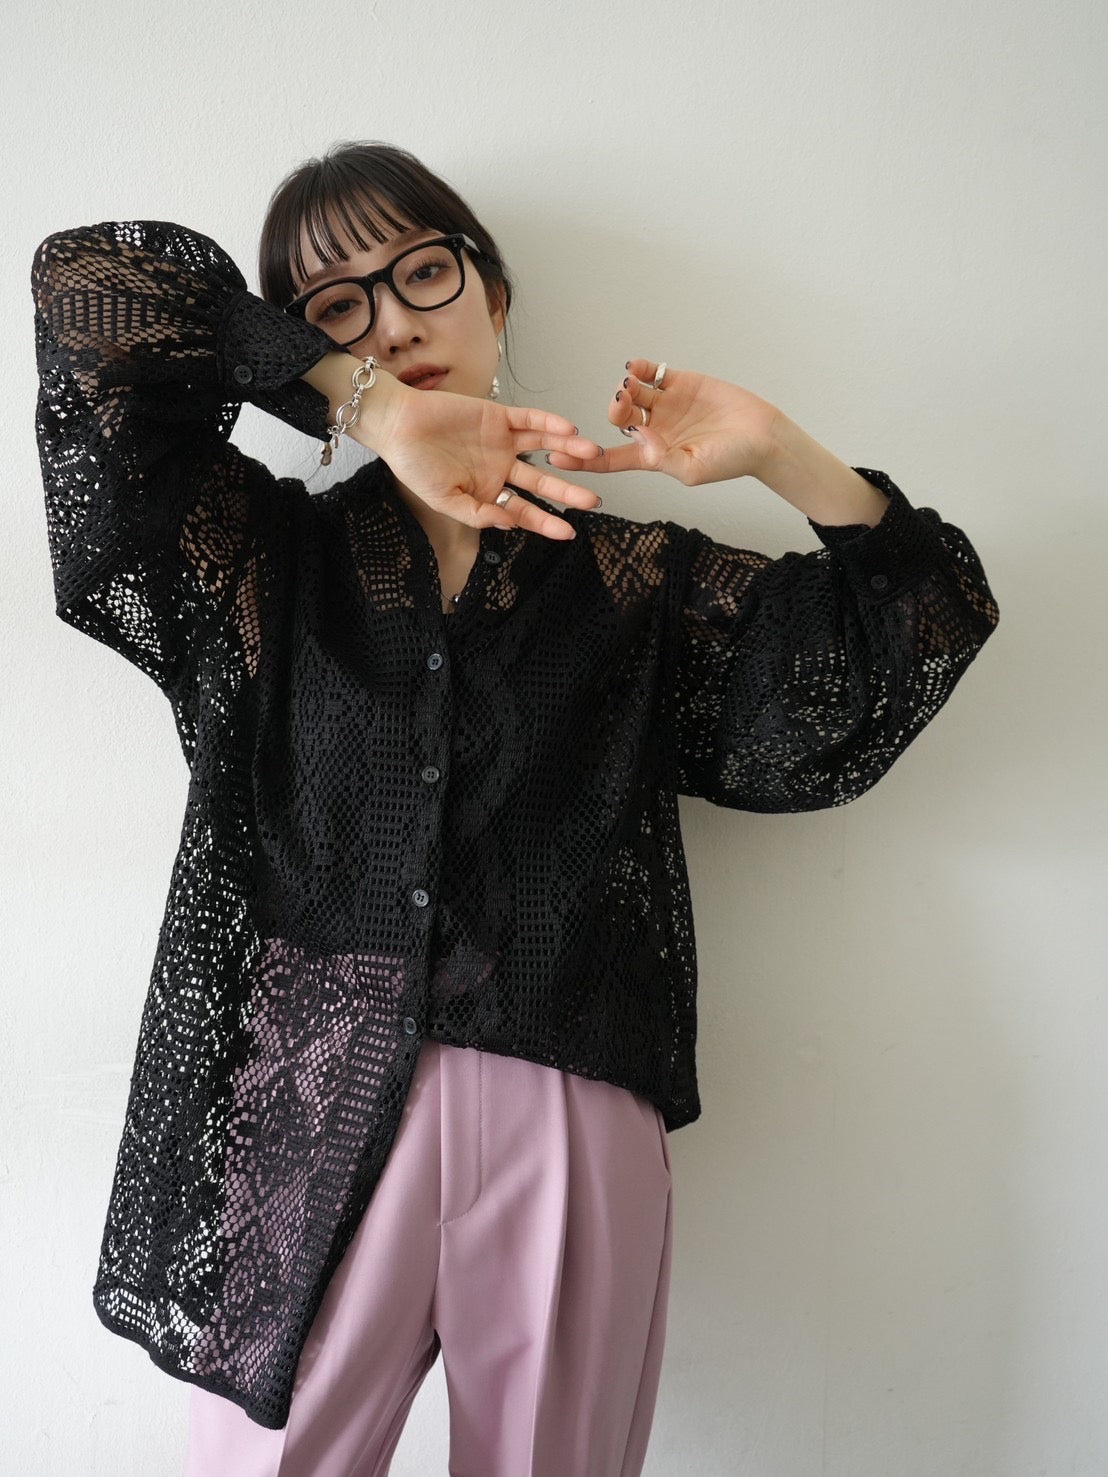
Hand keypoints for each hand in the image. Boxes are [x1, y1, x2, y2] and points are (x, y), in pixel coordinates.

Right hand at [354, 375, 603, 539]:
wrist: (398, 426)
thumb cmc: (414, 466)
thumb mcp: (444, 500)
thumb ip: (478, 514)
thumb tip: (511, 523)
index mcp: (487, 492)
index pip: (524, 510)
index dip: (546, 522)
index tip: (569, 532)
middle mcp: (500, 468)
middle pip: (542, 482)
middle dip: (567, 491)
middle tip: (593, 500)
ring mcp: (502, 442)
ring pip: (543, 448)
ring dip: (568, 451)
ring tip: (592, 455)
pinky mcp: (498, 416)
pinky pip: (529, 420)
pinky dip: (548, 423)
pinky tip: (567, 430)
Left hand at [546, 358, 780, 486]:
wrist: (763, 435)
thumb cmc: (731, 460)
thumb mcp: (693, 469)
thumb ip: (662, 456)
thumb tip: (639, 436)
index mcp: (653, 456)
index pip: (610, 459)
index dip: (582, 461)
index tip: (554, 458)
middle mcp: (655, 429)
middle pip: (618, 419)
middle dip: (614, 411)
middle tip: (623, 405)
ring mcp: (667, 405)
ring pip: (633, 393)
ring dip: (626, 389)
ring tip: (630, 386)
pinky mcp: (682, 383)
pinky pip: (653, 373)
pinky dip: (640, 369)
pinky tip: (636, 369)